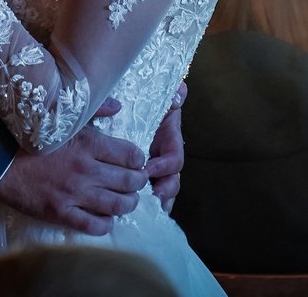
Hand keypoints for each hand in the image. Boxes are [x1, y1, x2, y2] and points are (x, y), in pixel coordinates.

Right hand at [0, 98, 147, 234]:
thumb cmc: (31, 135)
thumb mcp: (64, 117)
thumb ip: (94, 110)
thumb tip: (117, 106)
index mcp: (89, 143)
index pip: (132, 155)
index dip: (139, 160)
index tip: (136, 162)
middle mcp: (87, 169)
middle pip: (130, 182)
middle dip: (138, 183)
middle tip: (136, 183)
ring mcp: (74, 193)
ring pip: (118, 205)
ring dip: (129, 204)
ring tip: (127, 201)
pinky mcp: (60, 212)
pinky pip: (94, 226)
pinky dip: (106, 224)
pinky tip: (106, 219)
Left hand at [147, 83, 185, 211]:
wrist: (130, 98)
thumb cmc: (144, 97)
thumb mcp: (159, 94)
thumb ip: (173, 93)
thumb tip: (178, 97)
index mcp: (168, 139)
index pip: (174, 158)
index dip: (165, 166)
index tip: (148, 169)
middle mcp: (164, 155)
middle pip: (173, 179)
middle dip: (166, 191)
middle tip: (154, 197)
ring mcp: (155, 166)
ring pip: (164, 188)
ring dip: (160, 201)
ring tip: (151, 210)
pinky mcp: (141, 173)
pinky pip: (149, 190)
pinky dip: (148, 203)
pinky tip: (141, 214)